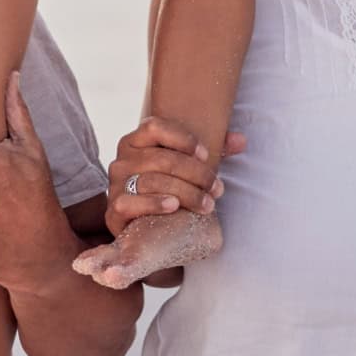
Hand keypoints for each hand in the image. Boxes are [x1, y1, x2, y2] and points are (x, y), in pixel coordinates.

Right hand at [106, 116, 247, 228]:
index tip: (206, 154)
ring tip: (207, 204)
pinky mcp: (113, 209)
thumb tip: (241, 141)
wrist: (147, 228)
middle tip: (217, 188)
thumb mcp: (191, 167)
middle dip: (195, 174)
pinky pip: (129, 202)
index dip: (182, 138)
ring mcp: (115, 184)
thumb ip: (215, 151)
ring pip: (151, 181)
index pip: (154, 127)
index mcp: (137, 140)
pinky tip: (173, 206)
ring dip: (185, 192)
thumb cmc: (171, 189)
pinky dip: (154, 203)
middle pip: (161, 158)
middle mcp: (123, 159)